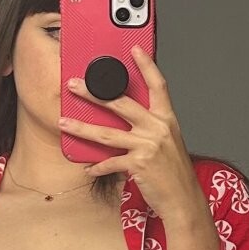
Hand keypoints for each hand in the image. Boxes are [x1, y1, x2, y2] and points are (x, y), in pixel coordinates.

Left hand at [59, 43, 207, 224]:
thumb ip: (150, 127)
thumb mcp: (168, 142)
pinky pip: (110, 162)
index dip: (146, 65)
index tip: (134, 49)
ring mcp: (148, 146)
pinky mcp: (139, 164)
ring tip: (65, 122)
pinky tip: (87, 167)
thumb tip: (123, 117)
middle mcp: (158, 128)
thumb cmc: (174, 172)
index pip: (157, 85)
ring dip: (82, 128)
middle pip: (121, 104)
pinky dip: (97, 166)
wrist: (183, 200)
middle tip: (74, 85)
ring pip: (107, 133)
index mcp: (167, 119)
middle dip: (94, 93)